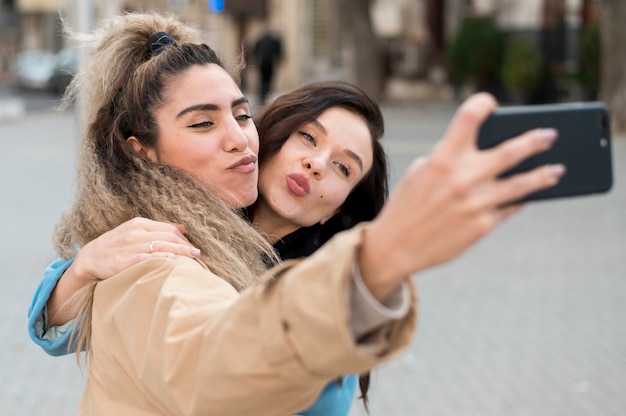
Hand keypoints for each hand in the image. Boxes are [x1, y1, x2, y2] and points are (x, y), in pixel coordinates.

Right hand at [73, 217, 199, 282]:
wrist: (89, 258)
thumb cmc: (116, 245)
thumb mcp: (135, 231)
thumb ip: (158, 229)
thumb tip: (183, 228)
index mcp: (140, 224)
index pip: (169, 229)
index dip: (184, 238)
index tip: (194, 247)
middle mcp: (136, 232)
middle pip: (168, 237)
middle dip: (185, 245)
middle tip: (199, 253)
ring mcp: (129, 246)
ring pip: (160, 246)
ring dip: (179, 251)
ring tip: (193, 256)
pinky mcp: (123, 260)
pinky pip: (144, 258)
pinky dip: (159, 258)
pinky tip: (172, 260)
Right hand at [359, 93, 565, 300]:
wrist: (396, 246)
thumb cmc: (407, 205)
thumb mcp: (420, 173)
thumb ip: (449, 157)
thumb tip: (485, 151)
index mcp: (442, 159)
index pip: (468, 119)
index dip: (482, 104)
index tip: (491, 103)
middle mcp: (463, 179)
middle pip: (510, 151)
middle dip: (535, 141)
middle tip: (550, 135)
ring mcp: (476, 203)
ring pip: (522, 184)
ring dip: (544, 175)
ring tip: (557, 170)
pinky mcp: (482, 225)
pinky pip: (509, 208)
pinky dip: (518, 200)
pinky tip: (526, 197)